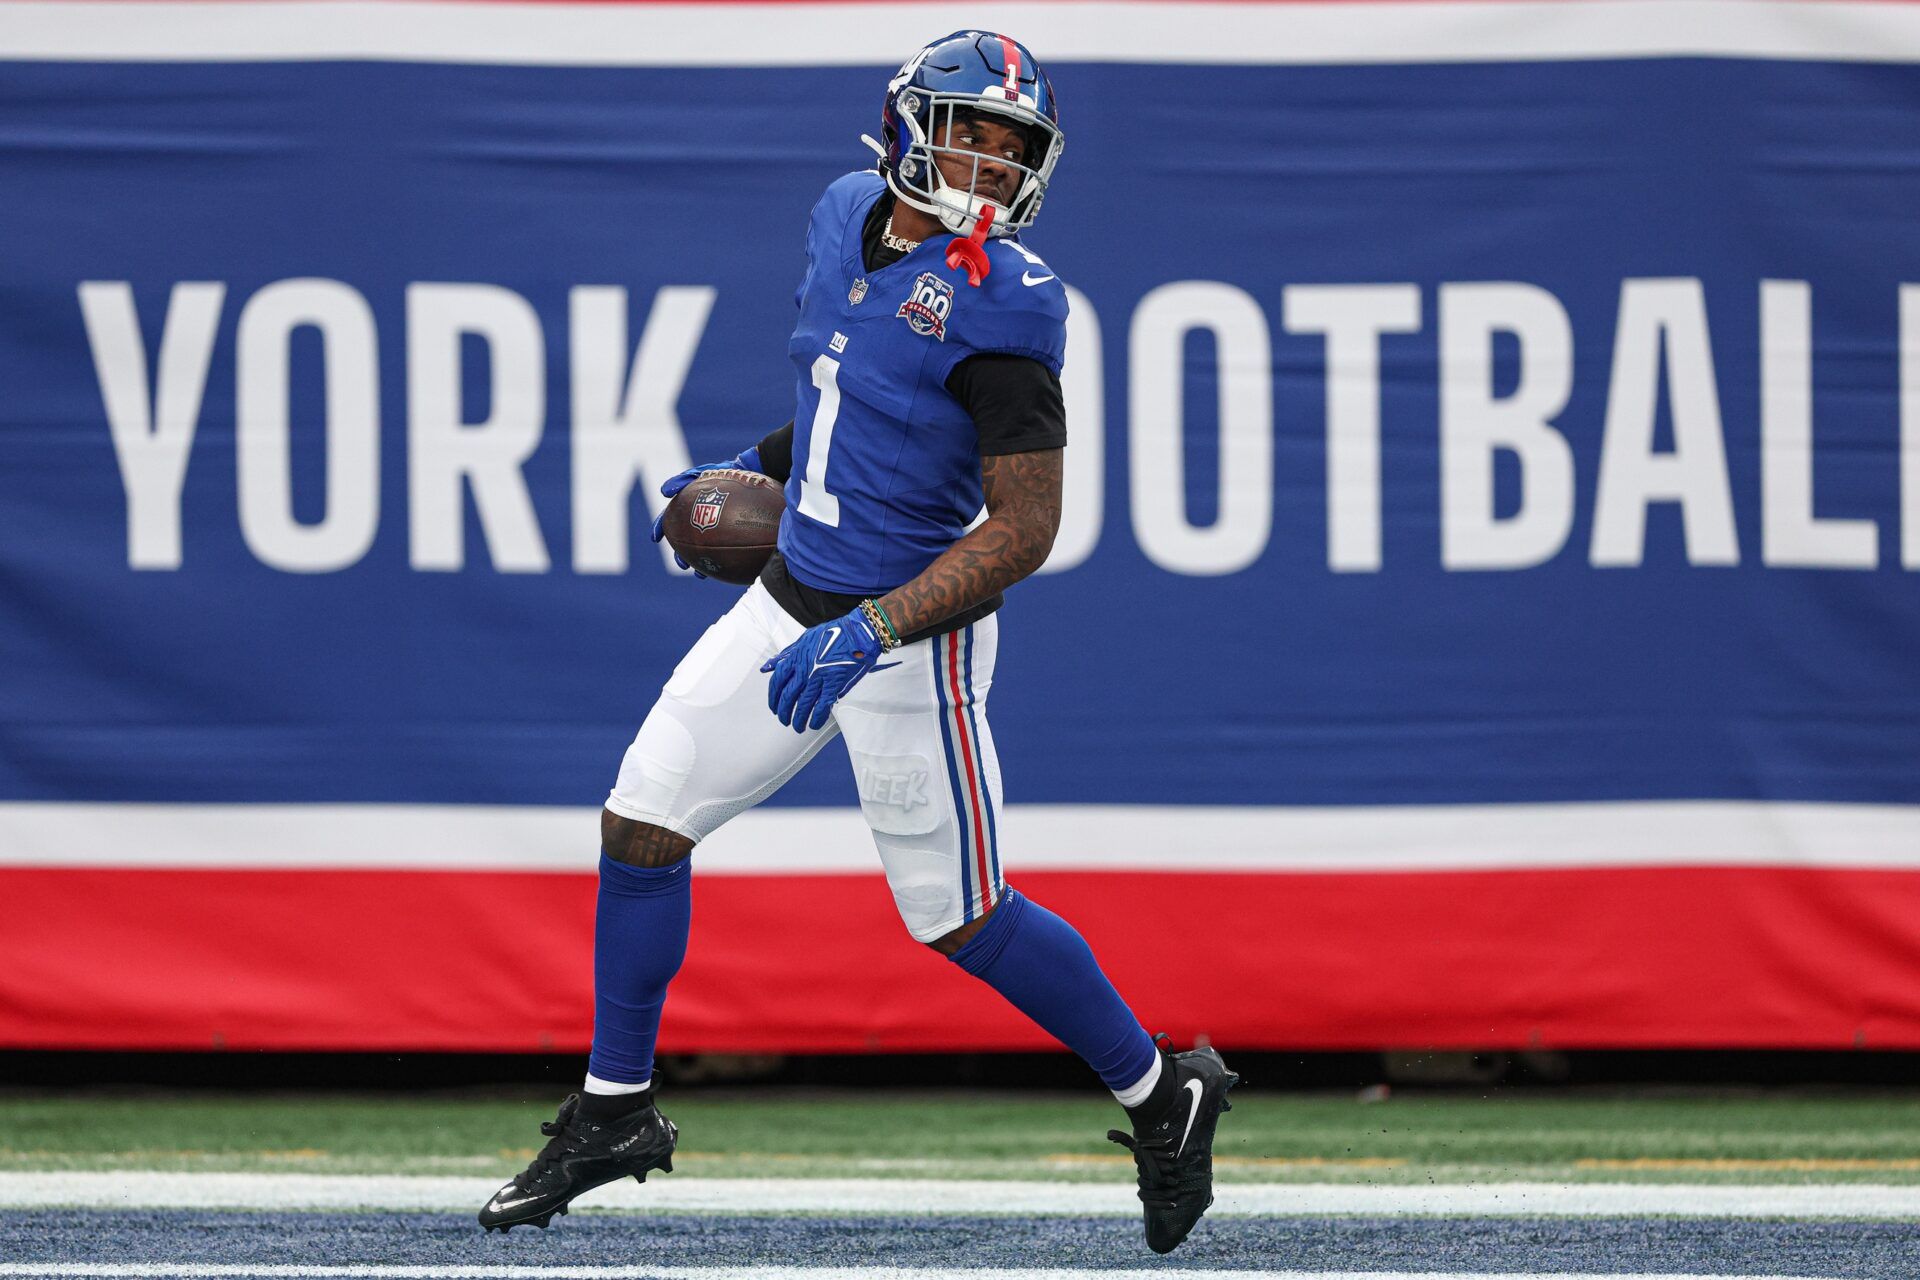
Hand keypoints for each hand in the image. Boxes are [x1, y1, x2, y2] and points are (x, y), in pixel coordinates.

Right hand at [651, 445, 764, 576]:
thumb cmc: (729, 472)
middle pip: (687, 541)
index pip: (672, 519)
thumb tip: (663, 491)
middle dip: (681, 555)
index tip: (655, 538)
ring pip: (706, 551)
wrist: (756, 475)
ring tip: (699, 574)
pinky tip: (724, 571)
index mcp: (691, 506)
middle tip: (682, 564)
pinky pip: (728, 553)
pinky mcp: (737, 535)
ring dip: (700, 564)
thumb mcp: (705, 472)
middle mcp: (703, 519)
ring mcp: (719, 528)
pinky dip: (724, 563)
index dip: (661, 528)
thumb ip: (684, 479)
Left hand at [760, 606, 886, 731]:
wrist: (859, 634)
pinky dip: (816, 718)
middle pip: (788, 697)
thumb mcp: (805, 639)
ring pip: (803, 705)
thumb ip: (787, 654)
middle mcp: (805, 669)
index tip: (774, 706)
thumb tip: (768, 667)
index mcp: (796, 657)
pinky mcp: (835, 685)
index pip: (778, 682)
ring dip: (799, 719)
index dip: (773, 697)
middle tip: (784, 720)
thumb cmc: (834, 633)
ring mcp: (819, 678)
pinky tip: (814, 724)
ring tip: (798, 727)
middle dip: (784, 712)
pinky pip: (822, 707)